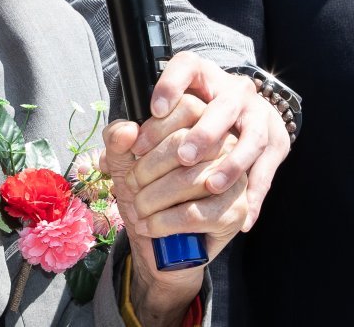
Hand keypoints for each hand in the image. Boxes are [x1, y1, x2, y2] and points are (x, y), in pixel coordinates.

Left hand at [103, 95, 248, 326]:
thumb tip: (128, 130)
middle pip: (186, 142)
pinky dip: (162, 222)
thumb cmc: (148, 195)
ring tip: (138, 209)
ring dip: (151, 198)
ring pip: (188, 179)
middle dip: (147, 168)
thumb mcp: (124, 163)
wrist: (164, 246)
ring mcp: (235, 178)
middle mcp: (228, 145)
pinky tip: (148, 226)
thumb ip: (117, 141)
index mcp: (205, 124)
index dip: (155, 128)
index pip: (189, 107)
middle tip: (131, 186)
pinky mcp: (235, 210)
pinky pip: (194, 213)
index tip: (134, 149)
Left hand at [134, 51, 287, 228]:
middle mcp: (233, 91)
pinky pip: (268, 169)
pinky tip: (242, 218)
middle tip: (183, 157)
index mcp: (202, 77)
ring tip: (211, 186)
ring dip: (232, 163)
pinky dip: (255, 193)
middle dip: (205, 132)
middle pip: (225, 104)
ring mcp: (258, 116)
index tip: (154, 110)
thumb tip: (124, 137)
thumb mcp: (157, 124)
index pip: (187, 66)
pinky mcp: (277, 142)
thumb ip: (131, 132)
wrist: (240, 122)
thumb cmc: (186, 127)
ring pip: (253, 136)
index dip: (171, 85)